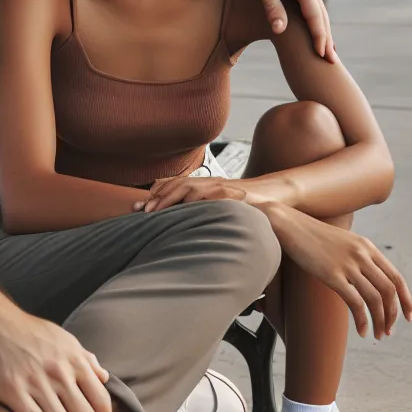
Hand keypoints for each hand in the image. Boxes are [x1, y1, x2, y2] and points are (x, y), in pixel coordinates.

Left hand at [136, 175, 269, 211]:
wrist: (270, 200)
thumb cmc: (243, 208)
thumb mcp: (216, 208)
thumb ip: (198, 212)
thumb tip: (177, 227)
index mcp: (202, 186)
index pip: (173, 184)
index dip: (156, 194)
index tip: (141, 208)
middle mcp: (208, 183)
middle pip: (176, 184)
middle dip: (157, 197)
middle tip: (144, 212)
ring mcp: (219, 186)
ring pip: (188, 186)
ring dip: (170, 198)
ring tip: (157, 211)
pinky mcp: (231, 193)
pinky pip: (209, 195)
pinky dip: (195, 200)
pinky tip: (185, 209)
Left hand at [238, 0, 334, 61]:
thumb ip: (272, 8)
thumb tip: (280, 30)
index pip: (315, 17)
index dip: (318, 37)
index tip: (321, 54)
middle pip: (322, 17)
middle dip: (326, 40)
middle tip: (331, 62)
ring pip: (321, 13)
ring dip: (324, 32)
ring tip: (329, 52)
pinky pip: (315, 8)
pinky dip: (319, 22)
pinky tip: (321, 34)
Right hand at [262, 202, 411, 338]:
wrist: (287, 224)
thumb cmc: (309, 235)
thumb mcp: (341, 241)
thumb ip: (356, 256)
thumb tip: (363, 277)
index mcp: (367, 247)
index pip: (396, 278)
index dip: (406, 300)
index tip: (408, 316)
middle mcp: (362, 255)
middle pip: (389, 291)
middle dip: (393, 315)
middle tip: (389, 331)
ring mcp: (348, 264)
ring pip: (375, 299)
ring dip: (380, 321)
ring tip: (377, 335)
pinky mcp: (332, 274)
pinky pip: (356, 303)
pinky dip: (363, 320)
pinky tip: (361, 331)